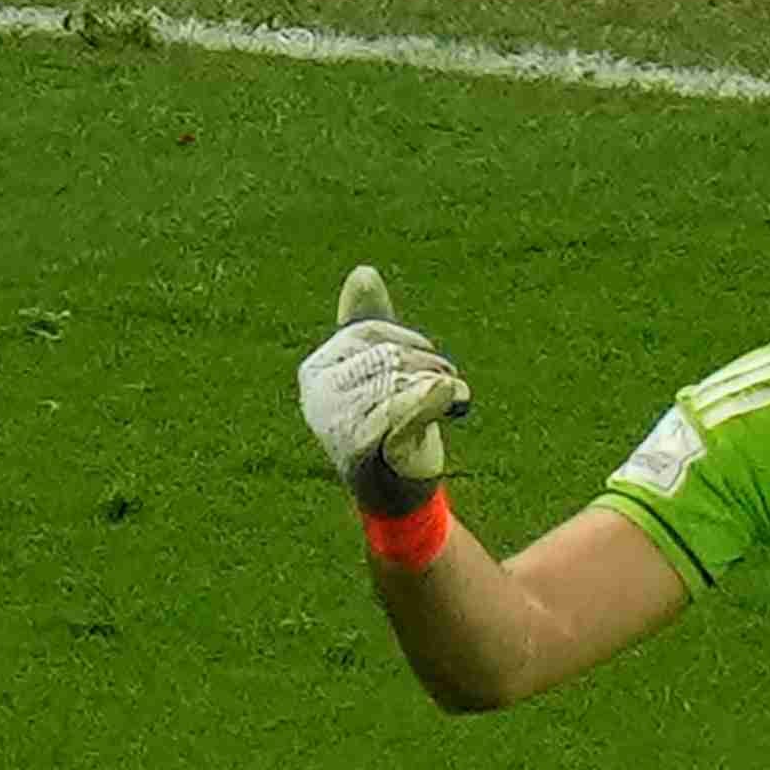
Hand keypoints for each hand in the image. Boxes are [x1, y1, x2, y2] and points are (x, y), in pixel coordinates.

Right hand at [297, 264, 469, 515]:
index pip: (371, 334)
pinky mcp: (362, 447)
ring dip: (442, 386)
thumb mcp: (379, 373)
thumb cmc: (390, 430)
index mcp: (315, 371)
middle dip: (430, 367)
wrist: (397, 496)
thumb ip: (369, 325)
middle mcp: (317, 396)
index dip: (412, 344)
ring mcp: (336, 422)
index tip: (430, 365)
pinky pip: (412, 405)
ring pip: (404, 378)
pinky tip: (454, 409)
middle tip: (448, 388)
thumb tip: (362, 273)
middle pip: (389, 356)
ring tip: (450, 405)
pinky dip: (442, 403)